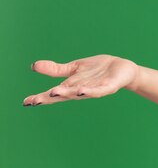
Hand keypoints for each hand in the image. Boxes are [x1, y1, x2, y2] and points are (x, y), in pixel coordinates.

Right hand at [23, 55, 138, 105]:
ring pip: (79, 93)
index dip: (40, 98)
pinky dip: (90, 91)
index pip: (53, 94)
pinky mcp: (108, 87)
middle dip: (50, 98)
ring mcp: (94, 89)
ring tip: (54, 92)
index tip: (26, 102)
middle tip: (36, 100)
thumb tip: (33, 65)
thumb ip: (55, 70)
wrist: (122, 69)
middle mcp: (81, 90)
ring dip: (67, 93)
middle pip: (63, 96)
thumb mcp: (74, 68)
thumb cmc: (97, 71)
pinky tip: (82, 90)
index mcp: (71, 86)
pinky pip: (98, 90)